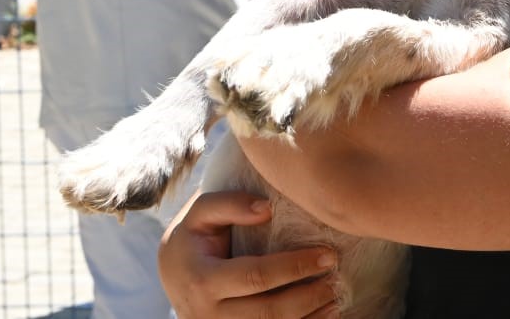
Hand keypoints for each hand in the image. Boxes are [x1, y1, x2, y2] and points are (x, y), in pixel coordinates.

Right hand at [159, 190, 339, 318]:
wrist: (173, 276)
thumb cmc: (194, 238)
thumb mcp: (200, 213)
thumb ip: (229, 203)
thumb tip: (268, 208)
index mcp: (201, 279)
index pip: (256, 276)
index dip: (294, 266)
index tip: (327, 254)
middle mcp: (206, 314)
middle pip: (268, 312)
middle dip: (308, 295)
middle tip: (336, 275)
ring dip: (309, 316)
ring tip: (335, 295)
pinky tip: (324, 313)